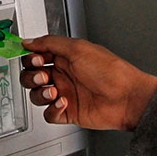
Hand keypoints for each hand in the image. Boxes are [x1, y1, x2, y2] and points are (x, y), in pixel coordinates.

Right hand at [19, 36, 156, 131]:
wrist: (127, 98)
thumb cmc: (110, 72)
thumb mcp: (78, 48)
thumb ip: (50, 43)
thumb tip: (29, 41)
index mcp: (65, 58)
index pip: (36, 57)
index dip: (31, 58)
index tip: (34, 59)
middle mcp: (63, 76)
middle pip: (32, 77)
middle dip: (32, 76)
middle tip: (43, 76)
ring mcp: (65, 94)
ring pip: (37, 96)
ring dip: (41, 93)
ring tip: (54, 91)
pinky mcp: (67, 112)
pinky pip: (48, 114)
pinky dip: (52, 109)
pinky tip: (63, 102)